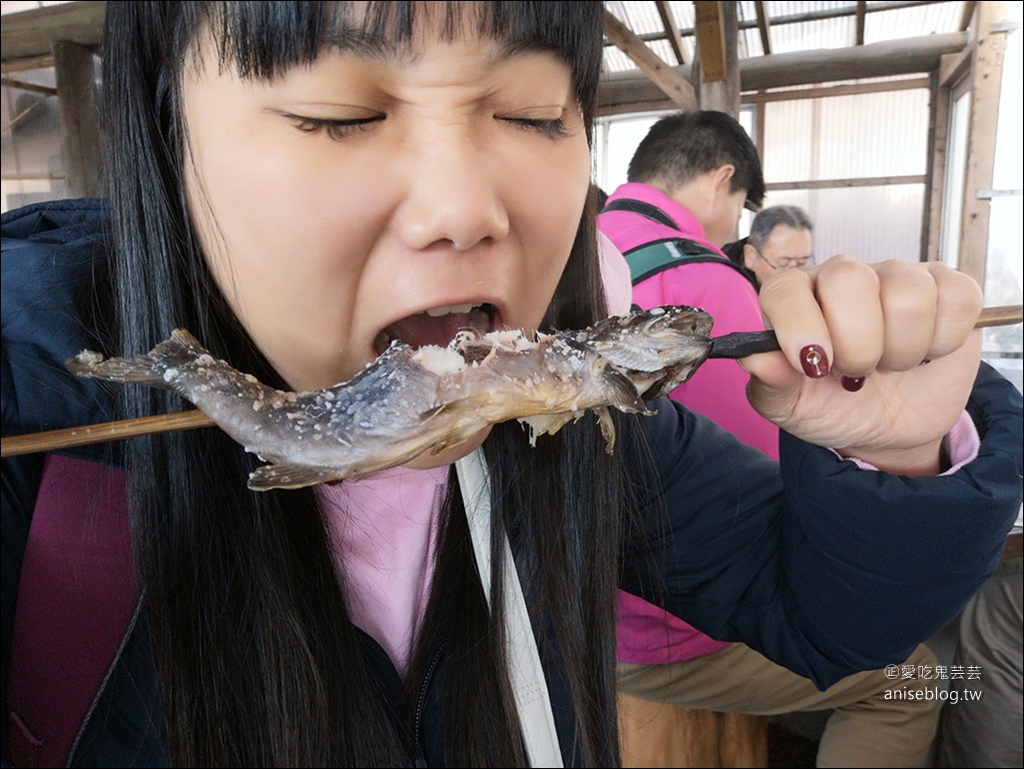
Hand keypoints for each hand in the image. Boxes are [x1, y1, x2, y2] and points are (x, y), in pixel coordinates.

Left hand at [741, 255, 983, 475]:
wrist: (888, 431)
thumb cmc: (832, 408)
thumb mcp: (791, 408)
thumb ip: (768, 382)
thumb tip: (756, 358)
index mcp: (794, 298)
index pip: (785, 288)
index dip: (799, 326)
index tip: (814, 367)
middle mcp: (842, 277)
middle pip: (849, 281)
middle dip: (857, 345)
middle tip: (854, 373)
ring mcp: (896, 277)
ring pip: (907, 295)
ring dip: (901, 350)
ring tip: (890, 365)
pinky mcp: (946, 288)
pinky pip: (955, 299)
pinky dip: (944, 341)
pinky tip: (927, 354)